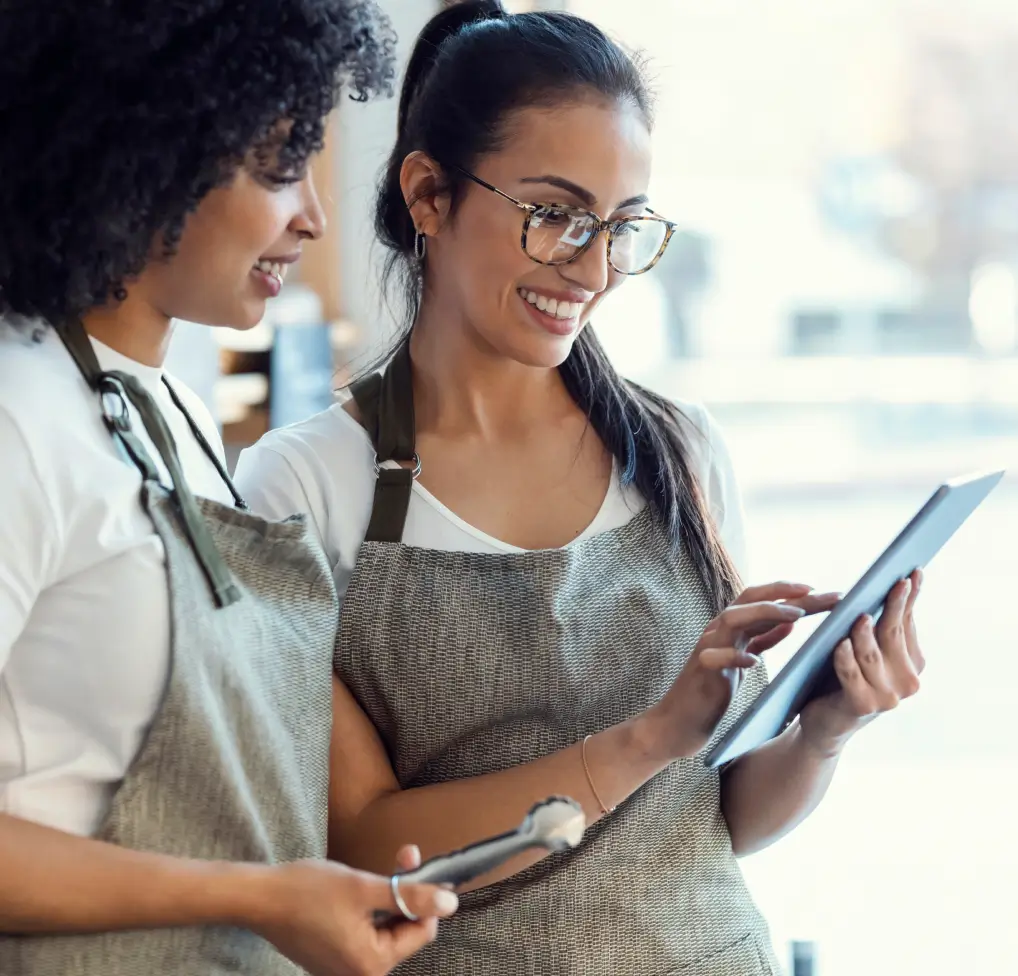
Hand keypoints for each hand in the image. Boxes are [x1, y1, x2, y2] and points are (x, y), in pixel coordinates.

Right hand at [250, 850, 457, 975]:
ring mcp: (345, 968)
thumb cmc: (308, 891)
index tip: (421, 864)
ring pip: (385, 928)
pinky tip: (360, 887)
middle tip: (404, 854)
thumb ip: (410, 896)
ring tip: (381, 868)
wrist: (259, 898)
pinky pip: (364, 932)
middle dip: (407, 892)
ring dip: (390, 896)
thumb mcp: (365, 888)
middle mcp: (360, 974)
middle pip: (403, 930)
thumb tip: (451, 904)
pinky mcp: (333, 957)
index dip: (426, 897)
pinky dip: (370, 908)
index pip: (421, 932)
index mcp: (372, 964)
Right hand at [641, 582, 840, 758]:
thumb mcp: (742, 659)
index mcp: (731, 628)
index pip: (760, 598)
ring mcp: (707, 648)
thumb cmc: (711, 691)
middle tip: (817, 592)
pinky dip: (735, 656)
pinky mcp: (701, 672)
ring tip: (795, 616)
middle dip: (784, 592)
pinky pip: (715, 657)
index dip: (788, 591)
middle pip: (749, 598)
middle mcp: (718, 630)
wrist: (678, 722)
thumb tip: (790, 621)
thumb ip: (762, 638)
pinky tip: (754, 661)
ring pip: (733, 618)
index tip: (821, 591)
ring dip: (764, 613)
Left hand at [799, 569, 923, 756]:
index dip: (910, 597)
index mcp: (912, 665)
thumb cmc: (843, 679)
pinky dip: (845, 657)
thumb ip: (880, 627)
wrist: (825, 725)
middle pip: (893, 635)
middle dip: (894, 606)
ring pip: (872, 653)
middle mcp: (907, 682)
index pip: (908, 623)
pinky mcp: (861, 706)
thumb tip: (892, 586)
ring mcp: (887, 696)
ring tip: (861, 615)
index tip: (913, 571)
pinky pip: (850, 674)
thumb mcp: (868, 652)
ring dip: (864, 634)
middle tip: (896, 582)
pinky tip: (840, 643)